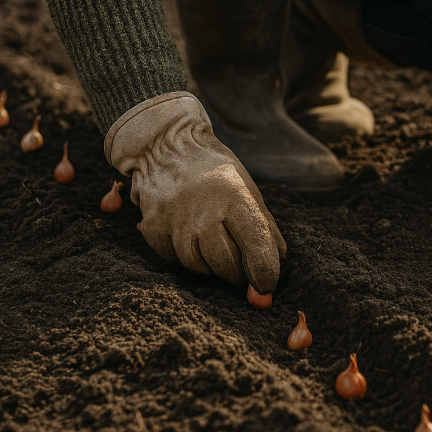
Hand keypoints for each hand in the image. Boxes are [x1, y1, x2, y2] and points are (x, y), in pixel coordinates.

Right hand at [104, 91, 285, 292]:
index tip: (266, 286)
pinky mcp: (153, 228)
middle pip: (226, 265)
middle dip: (237, 273)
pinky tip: (189, 237)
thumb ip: (264, 227)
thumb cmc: (215, 173)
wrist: (167, 146)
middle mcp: (204, 210)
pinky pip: (174, 260)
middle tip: (239, 267)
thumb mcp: (248, 190)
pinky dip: (186, 256)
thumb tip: (278, 262)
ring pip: (199, 267)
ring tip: (213, 245)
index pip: (255, 245)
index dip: (265, 273)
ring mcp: (175, 220)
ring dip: (211, 266)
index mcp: (235, 196)